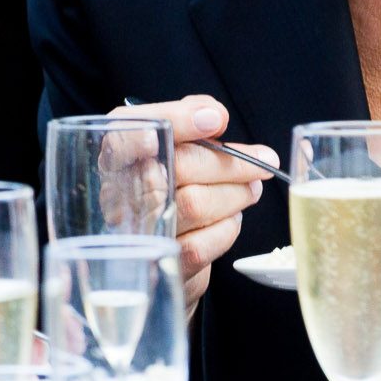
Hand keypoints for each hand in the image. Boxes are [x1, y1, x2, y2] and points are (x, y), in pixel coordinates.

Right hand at [112, 96, 270, 312]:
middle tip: (264, 160)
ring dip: (235, 194)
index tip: (216, 119)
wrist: (158, 251)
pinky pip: (202, 244)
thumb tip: (213, 115)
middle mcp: (116, 194)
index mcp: (116, 156)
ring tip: (250, 189)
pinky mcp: (161, 265)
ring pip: (194, 204)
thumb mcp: (172, 148)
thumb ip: (188, 120)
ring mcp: (137, 233)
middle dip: (230, 162)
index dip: (175, 120)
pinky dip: (227, 227)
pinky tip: (230, 218)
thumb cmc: (170, 189)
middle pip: (177, 166)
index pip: (130, 129)